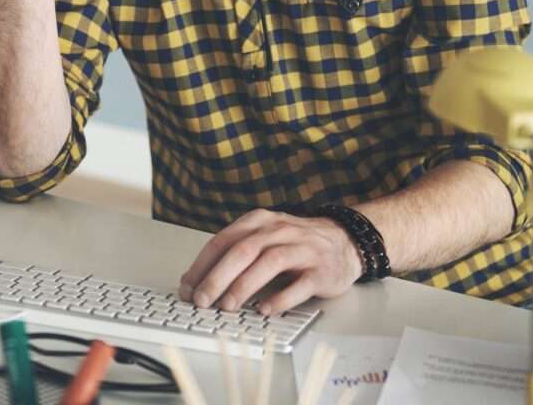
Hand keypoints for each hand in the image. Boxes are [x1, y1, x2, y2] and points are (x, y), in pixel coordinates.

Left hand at [178, 209, 364, 316]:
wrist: (345, 241)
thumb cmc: (296, 244)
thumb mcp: (264, 239)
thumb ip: (234, 254)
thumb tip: (196, 281)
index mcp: (260, 222)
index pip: (224, 240)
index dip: (203, 264)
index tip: (187, 287)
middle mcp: (281, 230)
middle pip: (244, 249)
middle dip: (218, 276)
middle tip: (201, 300)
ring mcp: (303, 249)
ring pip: (270, 262)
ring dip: (245, 285)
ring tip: (227, 306)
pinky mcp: (322, 271)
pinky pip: (300, 284)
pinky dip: (281, 298)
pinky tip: (265, 311)